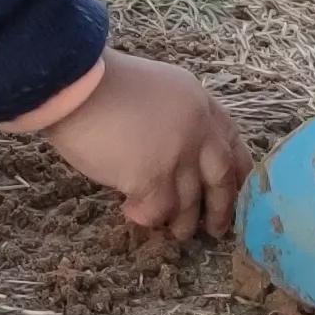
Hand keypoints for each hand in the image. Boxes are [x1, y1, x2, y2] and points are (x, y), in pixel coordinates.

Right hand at [26, 50, 241, 239]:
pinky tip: (129, 210)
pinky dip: (145, 217)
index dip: (238, 173)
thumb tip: (176, 155)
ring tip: (171, 231)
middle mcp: (198, 131)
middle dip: (221, 209)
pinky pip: (157, 212)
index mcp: (200, 104)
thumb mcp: (157, 89)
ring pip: (190, 204)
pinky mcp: (152, 179)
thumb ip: (176, 118)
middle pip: (221, 179)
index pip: (233, 143)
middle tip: (215, 230)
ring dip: (180, 222)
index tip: (238, 194)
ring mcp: (178, 156)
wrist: (76, 85)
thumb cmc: (103, 83)